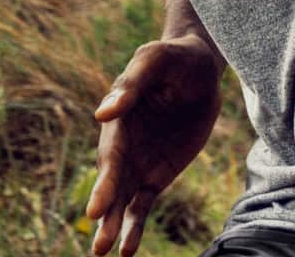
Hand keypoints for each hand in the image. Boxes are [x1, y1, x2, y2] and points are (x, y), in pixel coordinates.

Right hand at [84, 36, 220, 255]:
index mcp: (118, 119)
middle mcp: (123, 145)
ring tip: (103, 253)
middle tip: (98, 241)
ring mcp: (139, 162)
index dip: (104, 183)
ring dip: (113, 226)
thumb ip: (130, 85)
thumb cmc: (173, 58)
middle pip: (111, 183)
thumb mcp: (155, 60)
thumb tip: (102, 113)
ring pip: (122, 200)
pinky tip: (127, 250)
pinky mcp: (157, 175)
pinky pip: (143, 205)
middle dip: (105, 211)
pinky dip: (134, 227)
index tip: (96, 209)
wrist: (198, 68)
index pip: (110, 155)